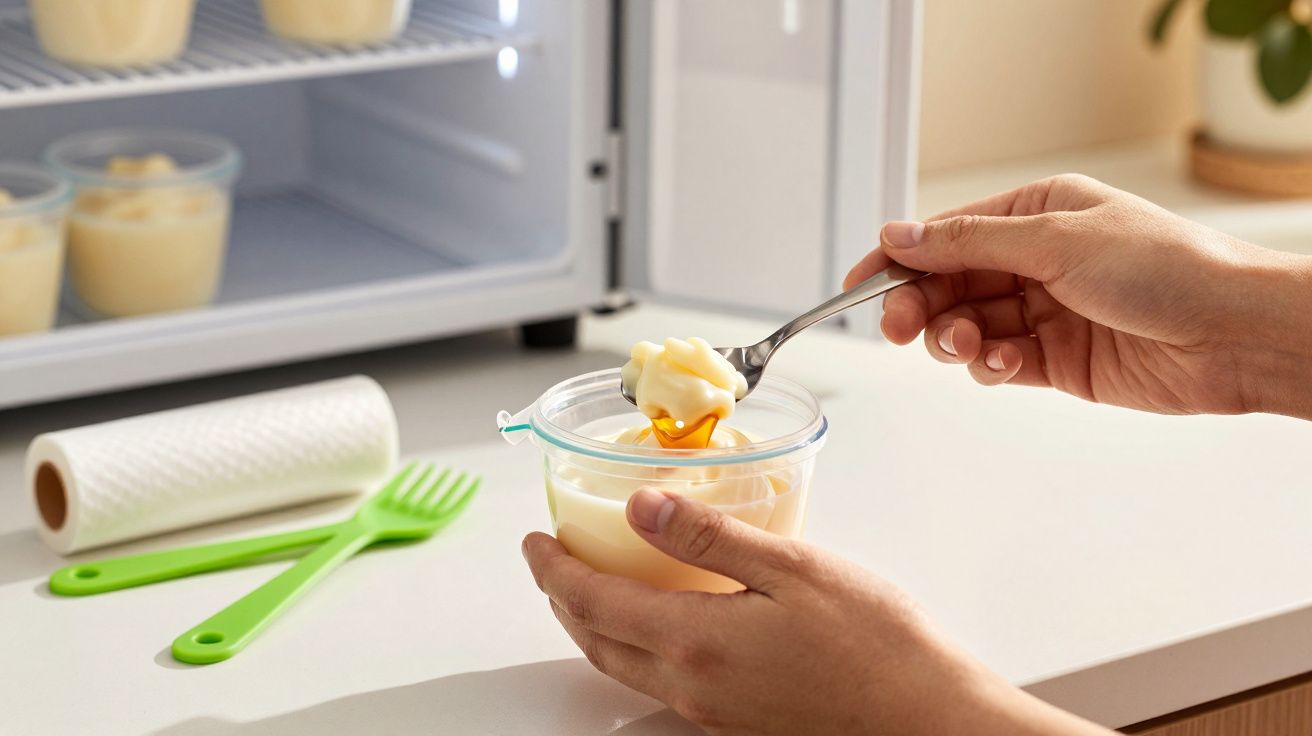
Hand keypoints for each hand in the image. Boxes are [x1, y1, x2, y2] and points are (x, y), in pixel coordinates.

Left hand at [523, 490, 1108, 734]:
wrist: (927, 720)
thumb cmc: (877, 644)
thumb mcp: (793, 567)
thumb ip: (712, 537)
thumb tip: (642, 507)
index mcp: (696, 641)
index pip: (593, 602)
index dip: (553, 569)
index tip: (535, 540)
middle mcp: (691, 685)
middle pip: (596, 640)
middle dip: (561, 599)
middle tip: (550, 561)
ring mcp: (712, 710)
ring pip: (624, 665)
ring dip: (593, 625)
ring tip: (591, 586)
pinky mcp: (736, 720)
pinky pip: (660, 682)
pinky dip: (634, 646)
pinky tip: (658, 623)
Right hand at [844, 174, 1311, 418]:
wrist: (1232, 334)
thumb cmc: (1167, 268)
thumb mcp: (1056, 240)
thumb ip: (968, 243)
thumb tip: (898, 235)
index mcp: (1036, 214)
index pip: (945, 236)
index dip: (897, 262)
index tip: (856, 286)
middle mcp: (1036, 261)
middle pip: (947, 284)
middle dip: (919, 305)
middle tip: (898, 326)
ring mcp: (1044, 312)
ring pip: (965, 326)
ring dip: (953, 338)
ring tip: (966, 345)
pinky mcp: (1056, 361)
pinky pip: (995, 363)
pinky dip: (986, 366)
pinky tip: (1000, 364)